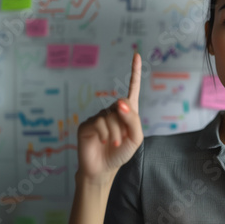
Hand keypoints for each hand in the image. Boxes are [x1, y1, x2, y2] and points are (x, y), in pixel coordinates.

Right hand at [76, 52, 143, 182]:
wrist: (103, 170)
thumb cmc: (120, 153)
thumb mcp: (135, 138)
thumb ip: (133, 119)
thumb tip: (120, 101)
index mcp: (127, 112)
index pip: (132, 89)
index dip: (134, 72)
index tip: (136, 54)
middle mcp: (112, 110)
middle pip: (123, 107)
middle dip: (125, 125)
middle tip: (122, 141)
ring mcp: (98, 116)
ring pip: (111, 116)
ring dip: (116, 133)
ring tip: (114, 144)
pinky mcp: (87, 124)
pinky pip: (99, 123)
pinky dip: (105, 134)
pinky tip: (103, 142)